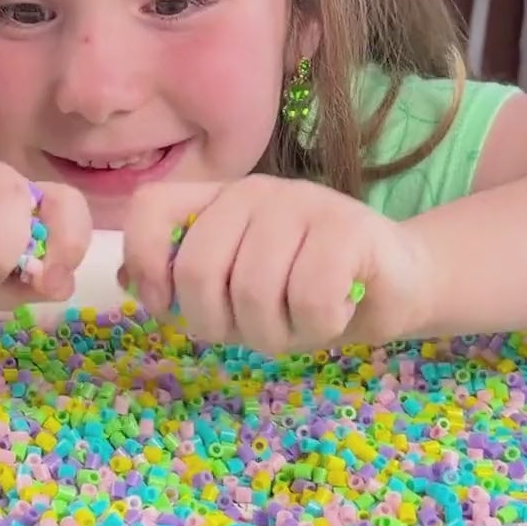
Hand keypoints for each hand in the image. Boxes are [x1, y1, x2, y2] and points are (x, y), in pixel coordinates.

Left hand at [119, 175, 432, 355]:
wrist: (400, 283)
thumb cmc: (309, 291)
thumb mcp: (237, 293)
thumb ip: (184, 283)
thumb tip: (126, 282)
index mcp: (218, 202)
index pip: (151, 210)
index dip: (146, 264)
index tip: (167, 307)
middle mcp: (254, 192)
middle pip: (199, 271)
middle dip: (221, 326)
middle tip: (254, 333)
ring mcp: (303, 203)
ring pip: (254, 292)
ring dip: (276, 334)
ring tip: (299, 325)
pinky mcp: (350, 227)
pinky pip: (310, 298)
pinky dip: (318, 326)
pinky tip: (334, 315)